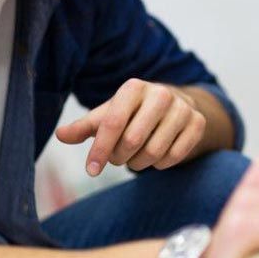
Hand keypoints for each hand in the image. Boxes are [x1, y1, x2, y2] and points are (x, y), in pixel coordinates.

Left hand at [55, 78, 206, 175]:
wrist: (173, 106)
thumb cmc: (132, 113)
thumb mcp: (108, 115)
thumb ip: (84, 127)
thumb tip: (60, 135)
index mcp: (134, 87)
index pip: (113, 123)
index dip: (99, 149)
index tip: (91, 170)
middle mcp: (161, 93)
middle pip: (132, 140)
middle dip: (120, 157)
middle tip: (117, 157)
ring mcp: (183, 108)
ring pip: (154, 152)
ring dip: (139, 163)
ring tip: (134, 158)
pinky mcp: (198, 123)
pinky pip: (174, 157)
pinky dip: (160, 164)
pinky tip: (155, 157)